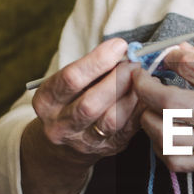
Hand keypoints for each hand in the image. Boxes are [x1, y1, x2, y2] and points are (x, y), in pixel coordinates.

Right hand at [21, 38, 141, 193]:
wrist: (64, 144)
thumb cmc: (70, 100)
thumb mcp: (67, 84)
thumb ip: (90, 68)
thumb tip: (121, 51)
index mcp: (46, 102)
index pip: (71, 79)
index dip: (97, 60)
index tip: (119, 45)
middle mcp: (60, 126)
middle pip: (90, 104)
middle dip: (117, 79)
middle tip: (133, 63)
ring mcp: (84, 142)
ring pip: (112, 120)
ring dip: (132, 95)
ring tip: (143, 78)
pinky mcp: (108, 148)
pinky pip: (128, 128)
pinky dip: (140, 108)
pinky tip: (147, 94)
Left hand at [131, 41, 193, 173]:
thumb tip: (179, 49)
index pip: (186, 67)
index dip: (166, 57)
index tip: (162, 56)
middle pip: (166, 101)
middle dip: (144, 87)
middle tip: (140, 78)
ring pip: (164, 135)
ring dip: (148, 117)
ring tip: (150, 106)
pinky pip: (176, 161)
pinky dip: (160, 147)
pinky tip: (162, 132)